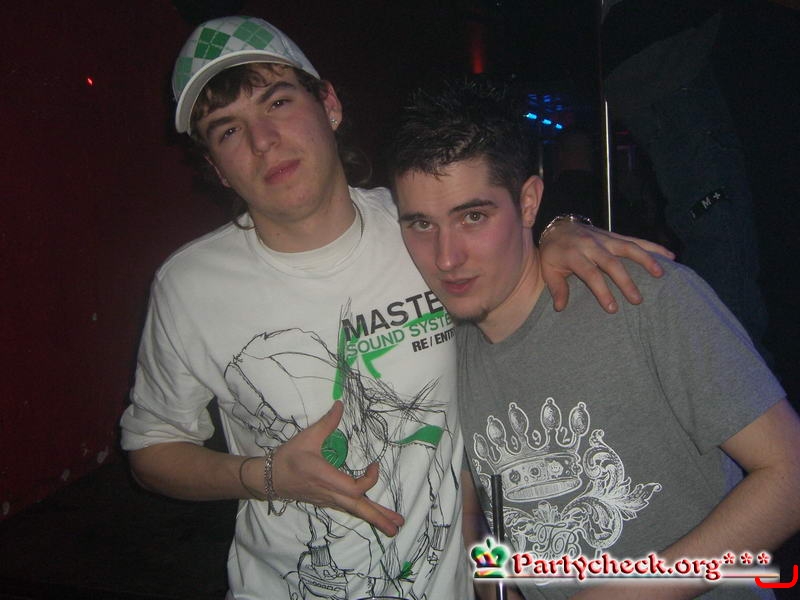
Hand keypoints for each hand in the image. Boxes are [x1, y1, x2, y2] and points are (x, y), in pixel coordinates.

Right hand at [271, 401, 404, 535]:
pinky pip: (348, 510)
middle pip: (358, 509)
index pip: (354, 489)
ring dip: (375, 519)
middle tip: (398, 526)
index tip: (374, 464)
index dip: (369, 479)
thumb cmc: (288, 457)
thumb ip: (327, 422)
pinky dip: (362, 513)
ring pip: (354, 512)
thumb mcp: (307, 437)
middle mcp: (329, 494)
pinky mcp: (326, 501)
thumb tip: (340, 404)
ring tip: (393, 528)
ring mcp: (328, 500)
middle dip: (379, 517)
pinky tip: (373, 516)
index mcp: (325, 478)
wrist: (268, 478)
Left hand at [539, 221, 674, 312]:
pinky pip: (635, 240)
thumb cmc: (553, 253)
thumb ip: (556, 288)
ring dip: (645, 260)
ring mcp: (604, 238)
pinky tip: (669, 255)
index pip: (591, 274)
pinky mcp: (613, 235)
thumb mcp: (548, 270)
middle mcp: (591, 245)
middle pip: (612, 263)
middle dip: (625, 282)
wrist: (557, 227)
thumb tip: (560, 308)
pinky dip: (652, 246)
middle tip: (637, 300)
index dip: (602, 291)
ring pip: (628, 247)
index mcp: (574, 255)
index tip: (612, 309)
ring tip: (660, 274)